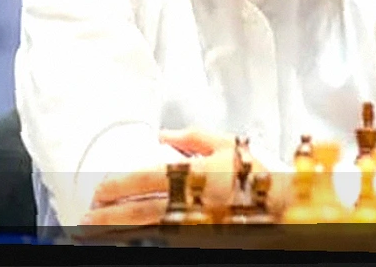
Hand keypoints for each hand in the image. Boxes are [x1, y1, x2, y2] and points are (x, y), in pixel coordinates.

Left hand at [81, 129, 290, 228]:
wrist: (288, 206)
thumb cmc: (258, 174)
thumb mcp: (230, 145)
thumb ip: (195, 138)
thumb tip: (162, 136)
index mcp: (204, 175)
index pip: (155, 179)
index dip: (124, 186)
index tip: (101, 191)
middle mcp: (200, 202)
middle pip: (148, 210)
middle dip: (114, 216)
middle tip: (88, 217)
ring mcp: (200, 225)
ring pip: (154, 229)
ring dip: (123, 231)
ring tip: (97, 230)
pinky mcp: (203, 238)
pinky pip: (168, 239)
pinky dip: (145, 238)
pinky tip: (126, 237)